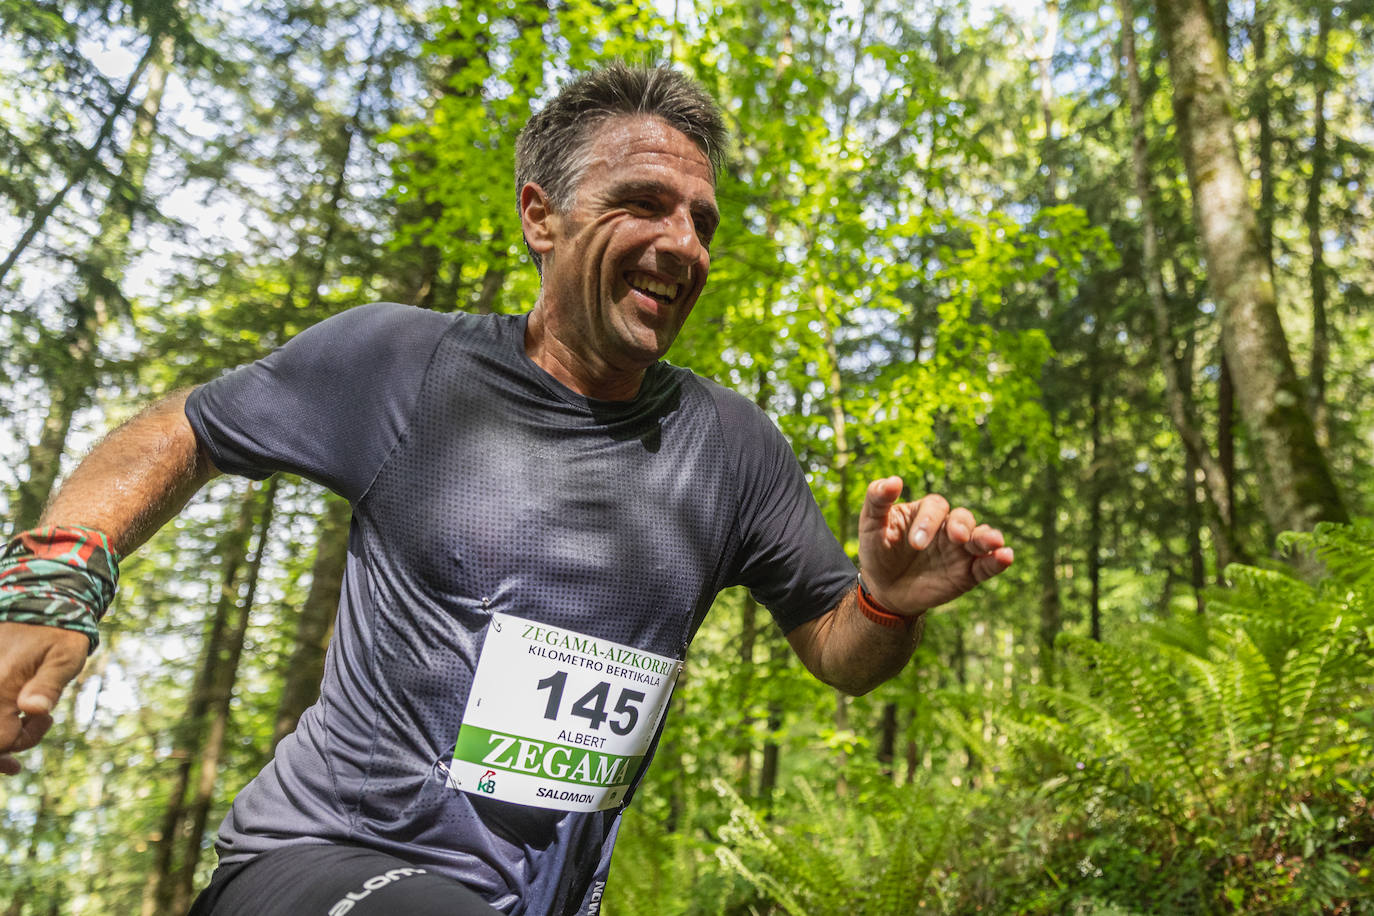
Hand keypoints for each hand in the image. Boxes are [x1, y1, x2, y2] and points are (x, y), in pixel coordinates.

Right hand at [0, 623, 87, 774]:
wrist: (40, 602)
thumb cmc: (58, 632)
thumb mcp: (64, 657)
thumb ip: (48, 685)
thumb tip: (32, 710)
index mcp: (1, 686)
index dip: (17, 743)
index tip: (42, 725)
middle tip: (13, 766)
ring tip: (10, 758)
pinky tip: (6, 732)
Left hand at [858, 477, 1012, 615]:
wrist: (884, 590)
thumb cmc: (878, 551)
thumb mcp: (870, 525)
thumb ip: (877, 500)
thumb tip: (893, 480)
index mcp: (926, 512)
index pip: (936, 506)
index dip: (929, 521)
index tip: (915, 543)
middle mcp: (947, 528)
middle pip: (963, 518)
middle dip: (961, 526)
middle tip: (956, 537)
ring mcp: (960, 551)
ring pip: (981, 538)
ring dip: (989, 538)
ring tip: (994, 542)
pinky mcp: (968, 574)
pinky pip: (987, 566)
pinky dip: (999, 561)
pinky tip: (1006, 557)